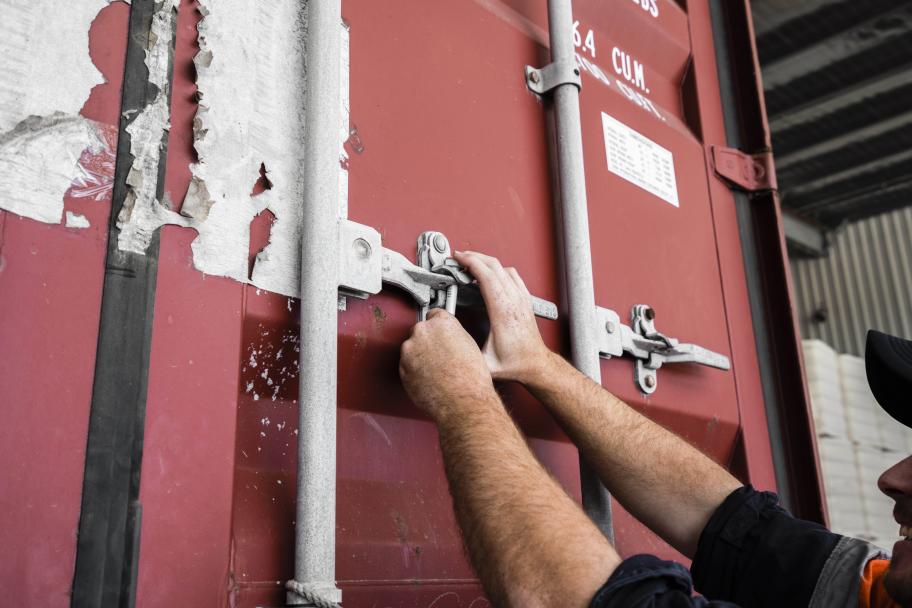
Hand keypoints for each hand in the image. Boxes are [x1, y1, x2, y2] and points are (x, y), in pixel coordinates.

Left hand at [399, 309, 494, 421]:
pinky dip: (415, 370)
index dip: (438, 326)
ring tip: (437, 370)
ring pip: (412, 349)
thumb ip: (453, 335)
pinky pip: (407, 365)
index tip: (439, 333)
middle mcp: (423, 332)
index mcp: (442, 323)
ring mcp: (410, 350)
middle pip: (420, 331)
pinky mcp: (402, 367)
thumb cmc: (470, 378)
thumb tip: (448, 337)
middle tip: (441, 356)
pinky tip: (430, 378)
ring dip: (420, 356)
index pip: (434, 314)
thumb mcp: (469, 346)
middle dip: (427, 341)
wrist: (462, 401)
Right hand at [453, 251, 550, 383]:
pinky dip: (498, 268)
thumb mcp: (485, 363)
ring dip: (486, 261)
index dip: (471, 263)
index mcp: (502, 312)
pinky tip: (490, 273)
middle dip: (474, 257)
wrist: (535, 364)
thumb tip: (447, 342)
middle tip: (459, 257)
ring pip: (504, 268)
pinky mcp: (524, 300)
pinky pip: (512, 275)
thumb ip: (465, 353)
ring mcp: (521, 298)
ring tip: (471, 262)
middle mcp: (514, 301)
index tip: (458, 258)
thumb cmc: (515, 362)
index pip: (487, 276)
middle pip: (494, 266)